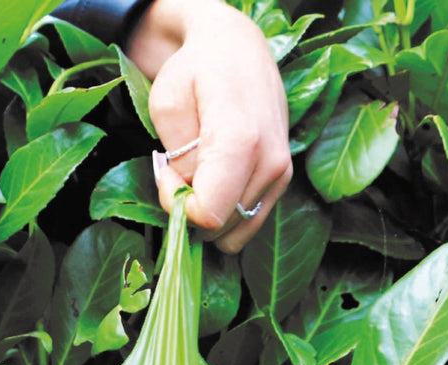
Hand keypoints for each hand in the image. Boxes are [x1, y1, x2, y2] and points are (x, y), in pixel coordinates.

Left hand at [128, 0, 291, 251]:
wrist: (234, 48)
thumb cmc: (194, 71)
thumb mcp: (168, 106)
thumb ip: (179, 159)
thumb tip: (188, 192)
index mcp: (243, 141)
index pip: (208, 213)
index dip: (176, 204)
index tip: (165, 171)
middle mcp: (271, 162)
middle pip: (219, 226)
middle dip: (189, 209)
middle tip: (177, 170)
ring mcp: (281, 174)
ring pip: (233, 232)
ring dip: (206, 214)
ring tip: (196, 174)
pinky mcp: (282, 181)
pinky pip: (247, 224)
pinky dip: (224, 216)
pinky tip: (214, 182)